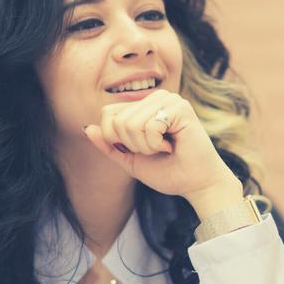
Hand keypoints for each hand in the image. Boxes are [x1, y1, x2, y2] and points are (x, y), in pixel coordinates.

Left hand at [84, 90, 243, 216]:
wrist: (196, 184)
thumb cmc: (169, 172)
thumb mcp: (131, 160)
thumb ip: (109, 145)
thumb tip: (86, 127)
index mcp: (145, 106)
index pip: (108, 114)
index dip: (116, 140)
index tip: (143, 150)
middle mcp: (157, 98)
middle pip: (117, 120)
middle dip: (133, 145)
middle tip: (157, 150)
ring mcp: (170, 100)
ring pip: (131, 123)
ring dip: (145, 146)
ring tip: (165, 148)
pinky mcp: (180, 107)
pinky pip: (149, 125)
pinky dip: (156, 143)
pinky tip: (173, 145)